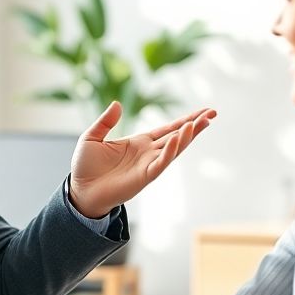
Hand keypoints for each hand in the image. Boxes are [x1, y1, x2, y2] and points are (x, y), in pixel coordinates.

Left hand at [68, 102, 216, 217]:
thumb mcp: (92, 137)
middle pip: (177, 136)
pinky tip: (179, 139)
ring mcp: (148, 165)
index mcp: (140, 142)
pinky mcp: (144, 177)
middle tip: (213, 112)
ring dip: (188, 136)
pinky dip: (171, 151)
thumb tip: (118, 103)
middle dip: (195, 125)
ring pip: (174, 149)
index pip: (167, 128)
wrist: (80, 191)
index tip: (203, 111)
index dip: (185, 120)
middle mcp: (148, 153)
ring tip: (202, 122)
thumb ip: (106, 121)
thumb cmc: (85, 167)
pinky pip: (161, 163)